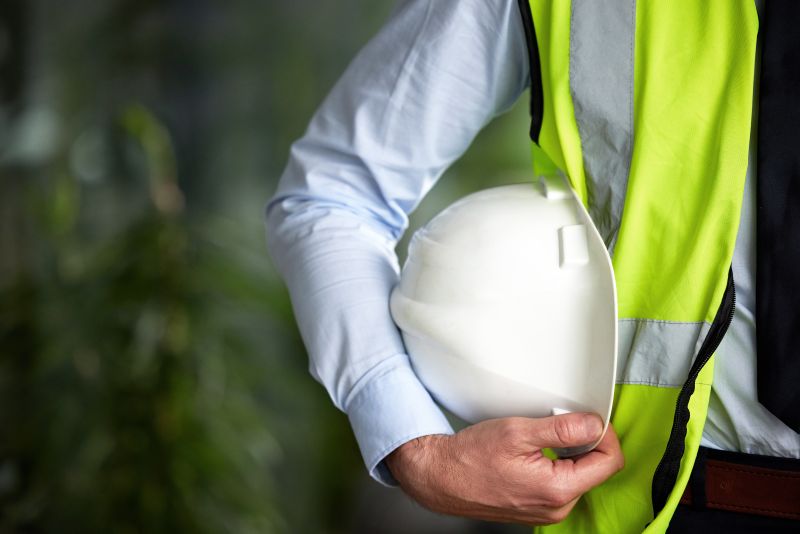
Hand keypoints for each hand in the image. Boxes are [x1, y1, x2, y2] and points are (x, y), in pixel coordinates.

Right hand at [385, 413, 623, 525]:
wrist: (441, 477)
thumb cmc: (470, 457)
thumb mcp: (518, 432)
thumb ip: (563, 429)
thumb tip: (595, 424)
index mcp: (557, 489)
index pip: (609, 462)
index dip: (605, 434)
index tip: (590, 418)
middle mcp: (557, 507)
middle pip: (595, 468)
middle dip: (584, 441)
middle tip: (556, 423)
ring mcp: (548, 511)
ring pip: (578, 475)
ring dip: (568, 452)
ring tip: (539, 438)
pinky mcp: (538, 508)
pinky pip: (561, 483)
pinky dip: (555, 463)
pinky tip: (533, 452)